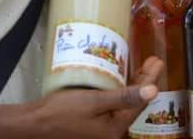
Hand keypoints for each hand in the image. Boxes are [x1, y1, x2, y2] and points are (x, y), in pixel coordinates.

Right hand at [29, 57, 162, 138]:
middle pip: (133, 103)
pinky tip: (120, 79)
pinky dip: (120, 91)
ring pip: (124, 103)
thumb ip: (124, 97)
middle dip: (144, 81)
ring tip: (142, 66)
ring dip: (133, 84)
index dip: (149, 80)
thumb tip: (153, 91)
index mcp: (114, 130)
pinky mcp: (93, 123)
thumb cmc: (62, 112)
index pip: (139, 102)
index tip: (157, 62)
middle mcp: (111, 132)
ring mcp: (101, 129)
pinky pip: (112, 105)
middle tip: (153, 61)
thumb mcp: (95, 101)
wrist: (35, 124)